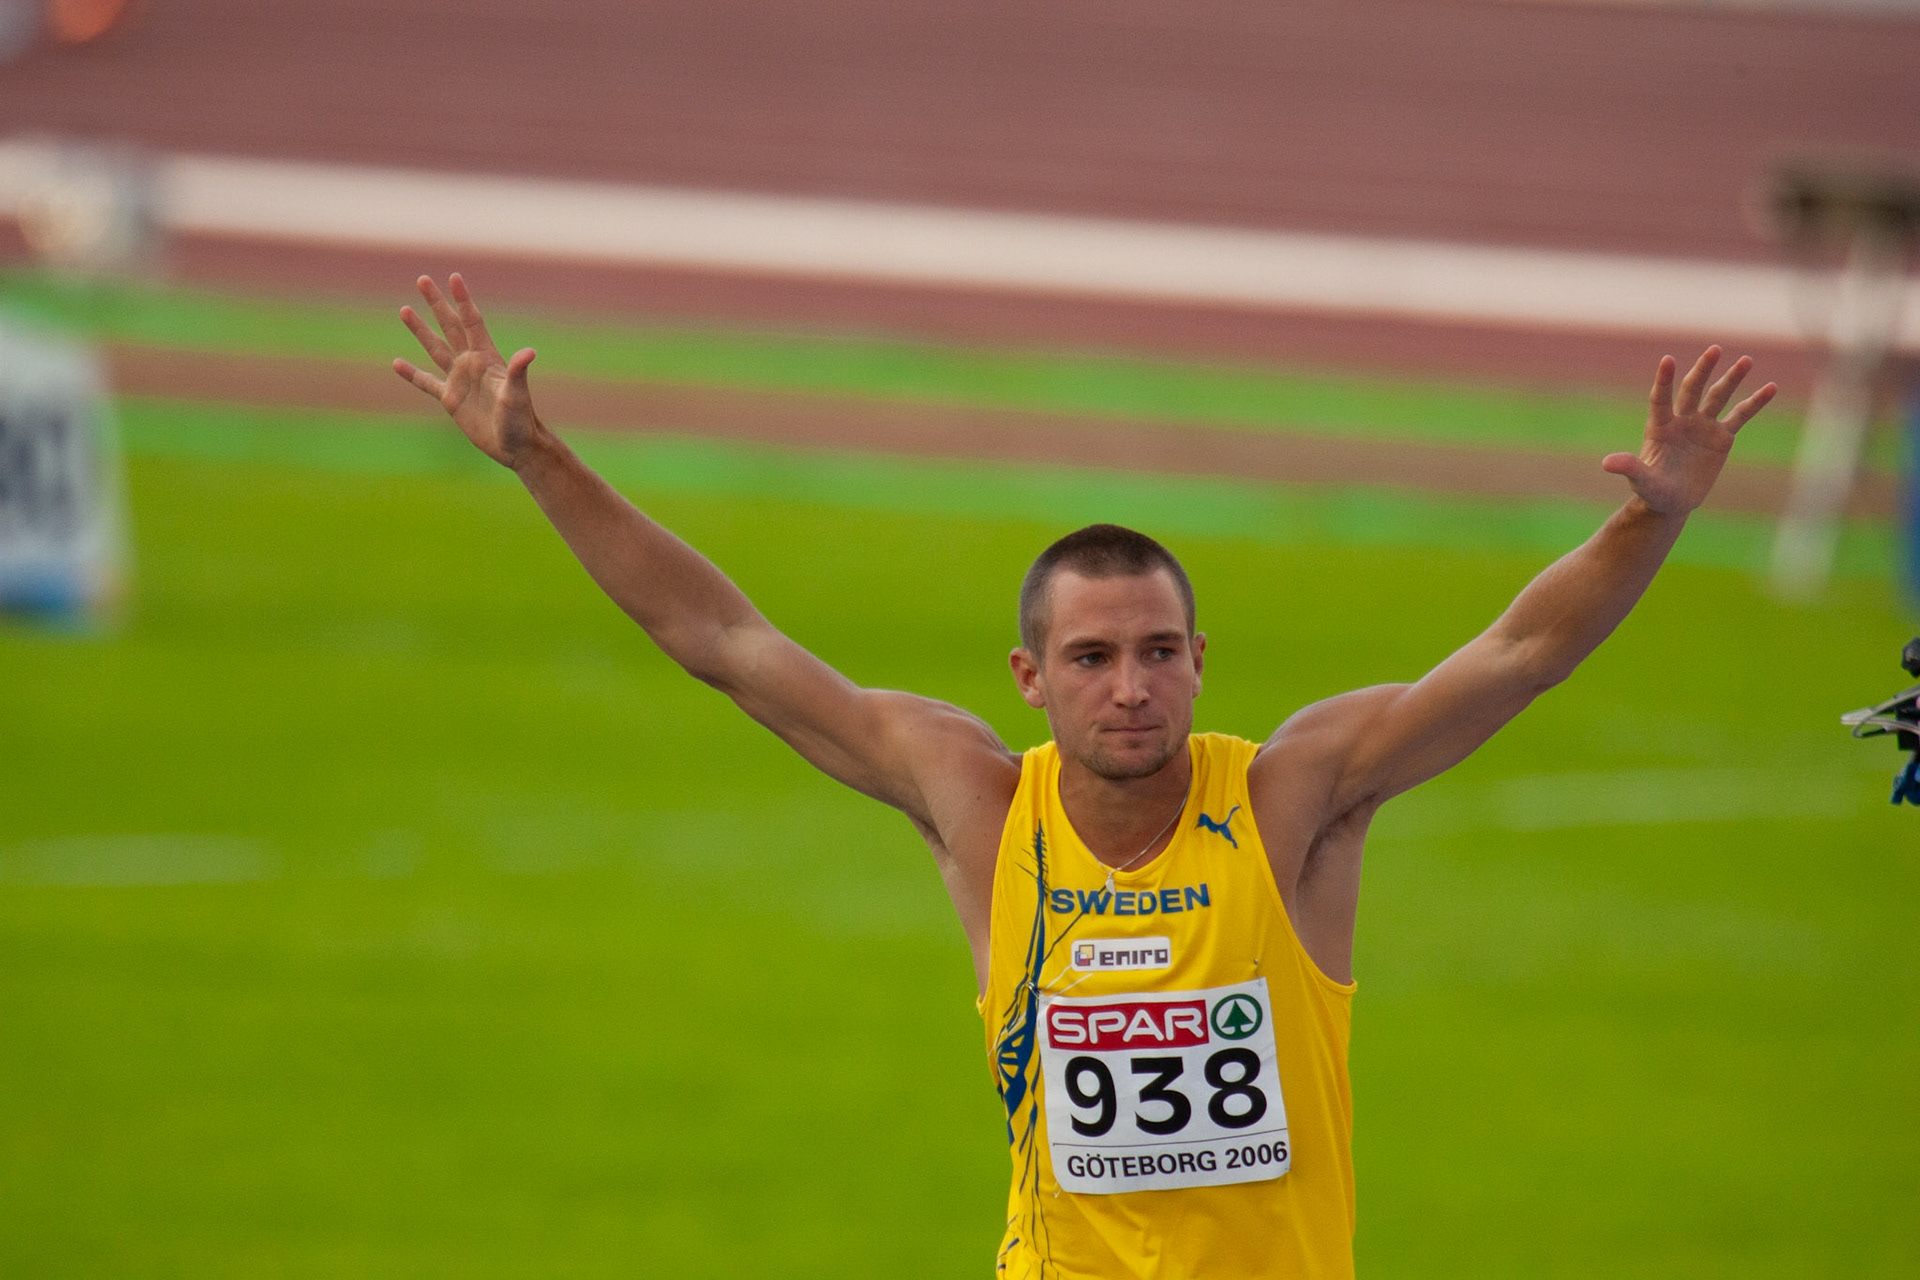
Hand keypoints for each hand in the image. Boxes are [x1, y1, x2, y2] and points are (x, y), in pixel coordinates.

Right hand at [392, 274, 541, 467]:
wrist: (516, 446)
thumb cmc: (521, 420)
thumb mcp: (517, 395)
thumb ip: (519, 372)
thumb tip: (529, 352)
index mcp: (487, 357)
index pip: (472, 321)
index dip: (463, 300)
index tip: (454, 277)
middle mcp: (471, 364)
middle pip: (450, 326)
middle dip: (436, 303)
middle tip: (422, 279)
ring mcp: (460, 380)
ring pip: (435, 348)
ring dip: (420, 330)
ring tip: (405, 309)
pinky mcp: (451, 400)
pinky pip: (427, 383)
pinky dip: (412, 374)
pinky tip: (397, 363)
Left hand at [1602, 347, 1775, 515]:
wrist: (1672, 502)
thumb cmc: (1652, 491)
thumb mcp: (1642, 481)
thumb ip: (1629, 468)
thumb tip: (1607, 463)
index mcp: (1660, 427)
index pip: (1661, 398)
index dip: (1663, 380)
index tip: (1667, 360)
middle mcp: (1682, 420)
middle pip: (1693, 390)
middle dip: (1702, 370)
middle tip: (1714, 350)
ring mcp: (1703, 426)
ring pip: (1718, 396)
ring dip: (1732, 379)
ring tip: (1746, 360)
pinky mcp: (1722, 437)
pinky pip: (1740, 415)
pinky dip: (1755, 402)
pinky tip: (1770, 387)